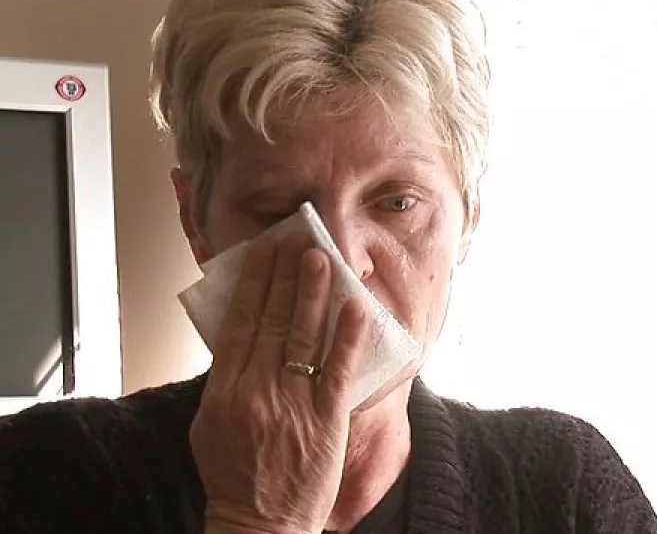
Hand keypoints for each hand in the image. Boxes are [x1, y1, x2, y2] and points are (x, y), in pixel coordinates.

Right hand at [190, 233, 367, 533]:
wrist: (258, 523)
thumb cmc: (233, 475)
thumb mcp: (210, 425)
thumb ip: (225, 381)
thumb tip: (241, 338)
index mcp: (224, 391)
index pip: (241, 324)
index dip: (255, 283)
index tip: (265, 252)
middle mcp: (256, 391)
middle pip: (273, 322)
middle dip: (287, 277)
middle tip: (299, 242)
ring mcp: (292, 405)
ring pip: (304, 338)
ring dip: (314, 294)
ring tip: (322, 259)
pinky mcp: (326, 421)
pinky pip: (339, 371)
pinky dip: (348, 337)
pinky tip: (356, 308)